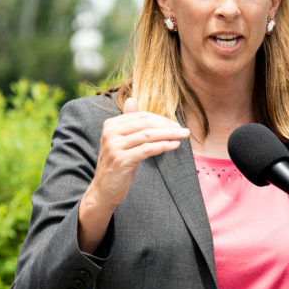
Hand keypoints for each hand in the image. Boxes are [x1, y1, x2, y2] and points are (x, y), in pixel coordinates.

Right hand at [78, 97, 189, 252]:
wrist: (104, 190)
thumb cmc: (118, 164)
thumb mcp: (122, 141)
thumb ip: (128, 122)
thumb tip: (132, 99)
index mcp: (111, 125)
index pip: (140, 116)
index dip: (160, 119)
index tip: (175, 124)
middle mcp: (111, 133)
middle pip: (145, 124)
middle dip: (167, 126)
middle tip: (184, 130)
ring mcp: (115, 146)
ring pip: (148, 136)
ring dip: (169, 135)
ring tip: (183, 136)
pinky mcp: (121, 160)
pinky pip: (148, 149)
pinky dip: (163, 146)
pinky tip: (174, 145)